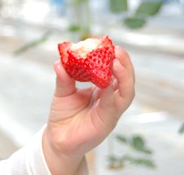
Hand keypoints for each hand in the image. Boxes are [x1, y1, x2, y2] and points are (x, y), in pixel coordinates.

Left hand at [42, 45, 134, 174]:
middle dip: (125, 65)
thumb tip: (59, 61)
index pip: (116, 72)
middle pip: (127, 81)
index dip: (116, 59)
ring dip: (124, 77)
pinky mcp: (106, 123)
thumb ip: (64, 78)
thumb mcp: (62, 92)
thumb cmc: (63, 114)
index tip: (111, 45)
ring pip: (126, 93)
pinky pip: (112, 106)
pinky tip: (106, 82)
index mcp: (103, 90)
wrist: (57, 139)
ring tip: (116, 62)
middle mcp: (110, 100)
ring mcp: (111, 112)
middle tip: (117, 50)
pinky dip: (110, 93)